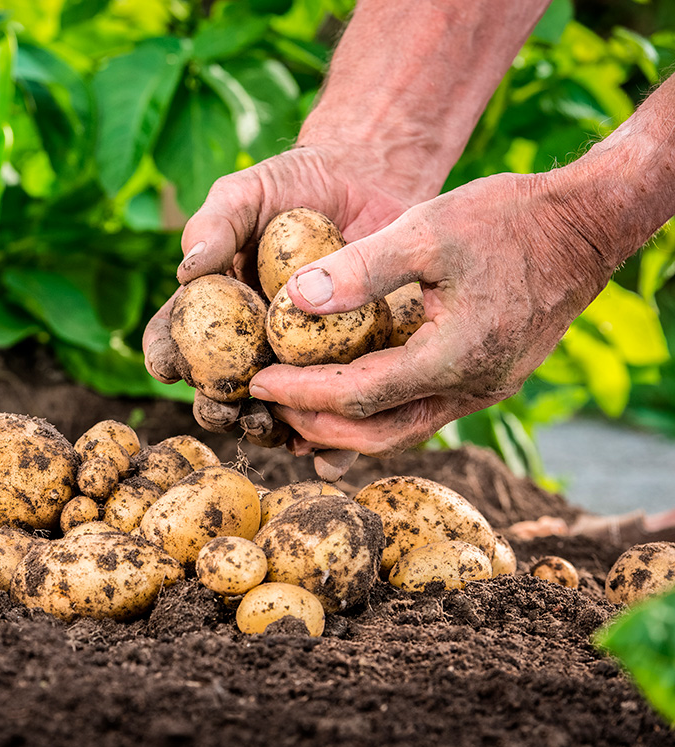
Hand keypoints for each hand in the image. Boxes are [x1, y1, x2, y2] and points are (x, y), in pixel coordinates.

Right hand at [142, 144, 418, 471]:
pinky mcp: (349, 368)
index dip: (165, 358)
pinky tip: (329, 454)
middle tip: (225, 408)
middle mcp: (249, 345)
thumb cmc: (293, 184)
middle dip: (216, 409)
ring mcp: (298, 362)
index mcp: (212, 310)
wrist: (370, 180)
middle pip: (219, 392)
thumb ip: (214, 225)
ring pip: (274, 413)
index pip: (174, 341)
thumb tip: (187, 270)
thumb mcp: (246, 192)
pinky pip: (336, 414)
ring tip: (274, 428)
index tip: (168, 366)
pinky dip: (332, 443)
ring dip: (268, 430)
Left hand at [250, 169, 613, 456]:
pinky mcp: (485, 382)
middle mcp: (471, 389)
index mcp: (455, 357)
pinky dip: (374, 414)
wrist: (585, 226)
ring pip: (398, 432)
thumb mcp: (429, 227)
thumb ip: (363, 267)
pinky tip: (341, 400)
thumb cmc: (509, 218)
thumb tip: (294, 301)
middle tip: (266, 401)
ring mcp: (482, 391)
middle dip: (314, 423)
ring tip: (292, 408)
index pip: (358, 395)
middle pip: (375, 433)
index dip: (301, 392)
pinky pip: (418, 414)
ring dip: (342, 428)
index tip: (256, 381)